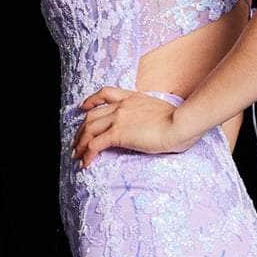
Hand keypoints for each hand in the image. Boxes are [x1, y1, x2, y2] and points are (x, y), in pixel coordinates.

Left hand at [72, 87, 190, 165]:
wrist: (180, 124)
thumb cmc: (179, 121)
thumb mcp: (162, 110)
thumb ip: (151, 114)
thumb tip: (152, 124)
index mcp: (132, 97)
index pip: (105, 93)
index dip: (91, 100)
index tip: (84, 107)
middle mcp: (121, 105)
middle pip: (92, 115)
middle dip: (81, 130)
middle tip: (77, 142)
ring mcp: (118, 118)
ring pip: (89, 129)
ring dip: (80, 143)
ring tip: (77, 155)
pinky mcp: (118, 134)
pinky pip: (95, 144)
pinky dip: (87, 154)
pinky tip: (85, 163)